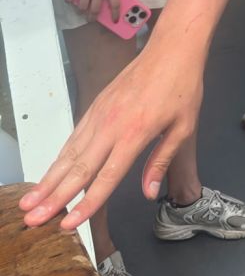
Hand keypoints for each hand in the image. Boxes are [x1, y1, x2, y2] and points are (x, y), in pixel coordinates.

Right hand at [18, 36, 204, 228]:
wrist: (171, 50)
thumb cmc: (181, 88)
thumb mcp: (183, 127)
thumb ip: (161, 161)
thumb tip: (149, 193)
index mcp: (135, 134)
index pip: (106, 177)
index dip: (86, 204)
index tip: (69, 224)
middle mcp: (111, 126)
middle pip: (78, 169)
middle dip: (54, 197)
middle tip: (32, 220)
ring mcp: (100, 115)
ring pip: (69, 153)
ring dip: (48, 180)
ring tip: (30, 202)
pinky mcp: (96, 106)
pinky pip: (74, 137)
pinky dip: (59, 158)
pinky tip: (50, 173)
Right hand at [69, 0, 120, 20]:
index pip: (115, 4)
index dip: (115, 14)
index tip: (115, 20)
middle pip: (95, 10)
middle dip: (92, 18)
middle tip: (92, 19)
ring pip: (82, 7)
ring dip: (81, 11)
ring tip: (81, 11)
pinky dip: (70, 0)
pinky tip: (71, 0)